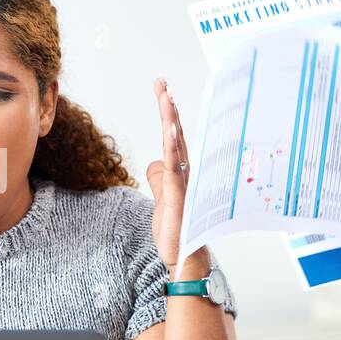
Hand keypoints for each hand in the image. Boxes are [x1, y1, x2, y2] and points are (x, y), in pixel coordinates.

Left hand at [146, 77, 188, 271]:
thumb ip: (158, 179)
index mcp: (180, 171)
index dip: (167, 111)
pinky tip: (169, 130)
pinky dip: (172, 148)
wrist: (185, 257)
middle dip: (168, 107)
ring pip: (176, 145)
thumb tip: (155, 162)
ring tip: (165, 96)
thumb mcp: (161, 199)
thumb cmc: (177, 230)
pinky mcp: (179, 195)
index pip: (171, 135)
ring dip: (170, 120)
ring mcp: (184, 182)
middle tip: (161, 82)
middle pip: (175, 133)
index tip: (162, 88)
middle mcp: (185, 172)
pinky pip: (175, 167)